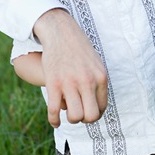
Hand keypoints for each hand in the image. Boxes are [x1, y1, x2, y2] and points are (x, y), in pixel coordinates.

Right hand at [34, 9, 107, 126]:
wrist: (60, 32)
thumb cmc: (78, 49)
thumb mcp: (96, 63)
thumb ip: (98, 81)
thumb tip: (97, 104)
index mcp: (100, 77)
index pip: (102, 107)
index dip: (95, 113)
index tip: (88, 111)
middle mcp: (87, 81)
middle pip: (90, 116)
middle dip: (85, 119)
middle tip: (79, 113)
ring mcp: (70, 83)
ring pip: (74, 116)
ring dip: (71, 119)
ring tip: (68, 112)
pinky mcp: (53, 83)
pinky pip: (54, 110)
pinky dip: (54, 120)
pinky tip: (55, 122)